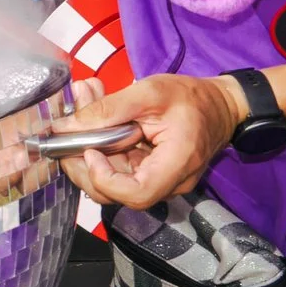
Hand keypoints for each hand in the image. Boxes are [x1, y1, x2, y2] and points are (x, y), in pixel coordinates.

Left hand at [48, 72, 245, 209]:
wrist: (220, 106)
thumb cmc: (193, 97)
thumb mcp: (150, 92)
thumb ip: (108, 109)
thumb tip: (64, 127)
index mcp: (177, 164)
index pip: (136, 194)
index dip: (104, 178)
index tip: (90, 150)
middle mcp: (169, 183)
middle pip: (115, 193)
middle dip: (83, 165)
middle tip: (67, 132)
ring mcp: (159, 181)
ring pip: (110, 182)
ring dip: (87, 150)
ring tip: (82, 112)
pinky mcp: (149, 174)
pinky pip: (118, 170)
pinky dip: (100, 147)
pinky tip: (95, 117)